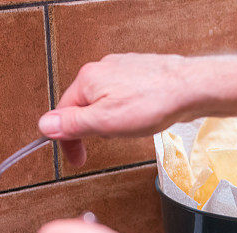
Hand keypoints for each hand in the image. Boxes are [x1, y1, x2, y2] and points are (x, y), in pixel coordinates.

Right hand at [38, 53, 198, 167]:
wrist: (191, 88)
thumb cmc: (154, 102)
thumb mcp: (104, 122)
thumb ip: (72, 124)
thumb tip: (45, 125)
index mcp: (87, 80)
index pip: (63, 114)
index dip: (68, 141)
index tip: (76, 158)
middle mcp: (101, 69)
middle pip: (83, 107)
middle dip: (92, 130)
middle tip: (105, 143)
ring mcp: (121, 70)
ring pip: (103, 103)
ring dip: (111, 121)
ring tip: (129, 128)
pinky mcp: (138, 74)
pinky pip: (123, 98)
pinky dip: (127, 112)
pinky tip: (140, 117)